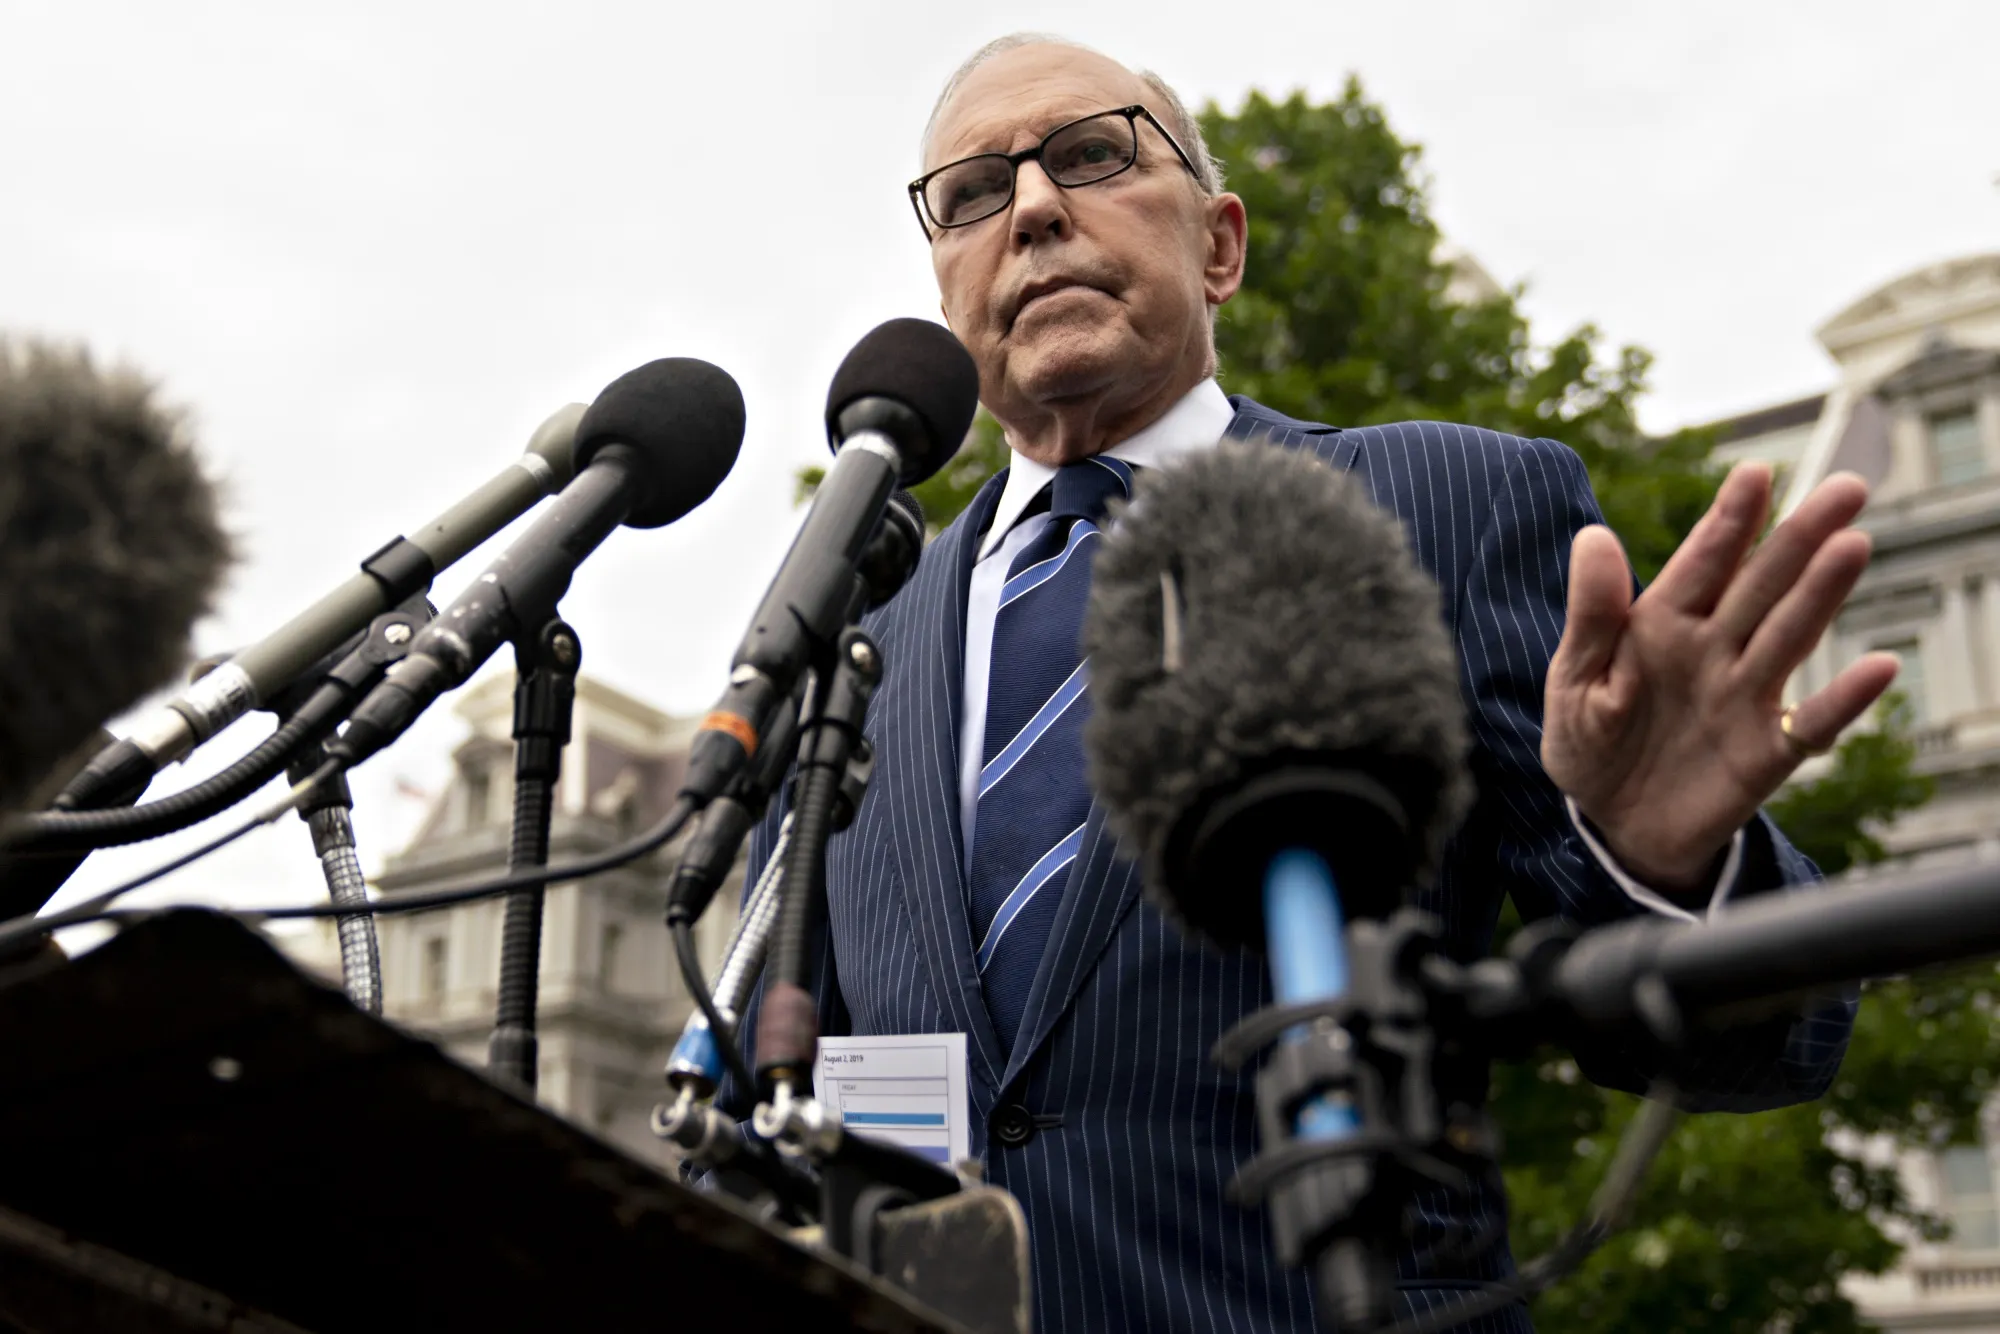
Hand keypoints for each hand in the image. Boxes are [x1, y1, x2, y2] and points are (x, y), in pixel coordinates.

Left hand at [1541, 462, 1897, 893]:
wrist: (1612, 825)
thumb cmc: (1590, 741)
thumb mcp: (1574, 679)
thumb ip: (1590, 615)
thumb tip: (1592, 536)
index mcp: (1662, 622)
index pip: (1702, 561)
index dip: (1729, 519)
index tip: (1754, 473)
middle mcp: (1714, 648)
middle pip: (1762, 585)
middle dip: (1798, 537)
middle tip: (1845, 486)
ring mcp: (1745, 697)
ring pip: (1790, 636)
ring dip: (1821, 595)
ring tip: (1853, 545)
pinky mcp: (1766, 752)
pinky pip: (1811, 724)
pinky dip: (1845, 700)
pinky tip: (1879, 668)